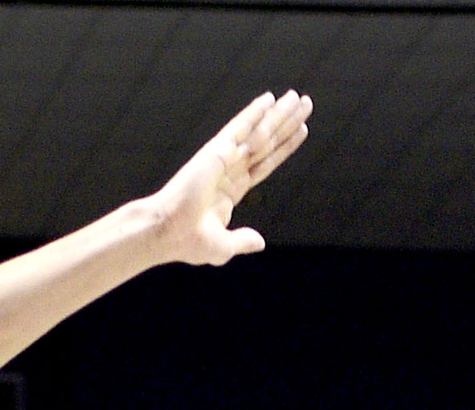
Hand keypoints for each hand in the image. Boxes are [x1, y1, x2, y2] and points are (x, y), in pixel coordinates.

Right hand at [151, 91, 311, 266]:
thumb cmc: (189, 242)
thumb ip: (242, 241)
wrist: (168, 231)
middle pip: (267, 143)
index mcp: (231, 192)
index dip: (284, 148)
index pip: (265, 164)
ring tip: (299, 97)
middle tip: (306, 103)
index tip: (301, 132)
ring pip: (259, 132)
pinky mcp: (216, 151)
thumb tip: (260, 243)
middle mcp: (230, 171)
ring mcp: (224, 158)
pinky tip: (270, 100)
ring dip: (279, 114)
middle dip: (287, 123)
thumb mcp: (223, 247)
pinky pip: (240, 128)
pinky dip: (254, 113)